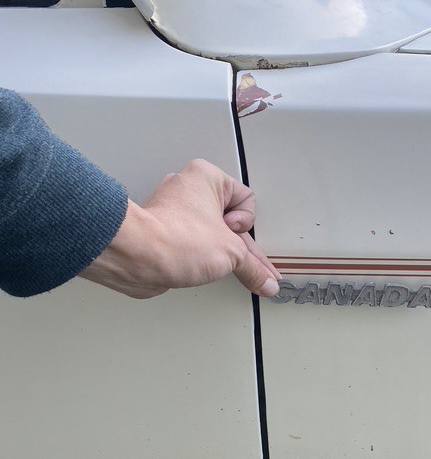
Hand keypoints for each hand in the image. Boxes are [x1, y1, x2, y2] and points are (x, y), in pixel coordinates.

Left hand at [80, 159, 279, 298]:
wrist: (136, 257)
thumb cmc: (175, 239)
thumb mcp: (231, 254)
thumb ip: (253, 268)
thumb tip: (266, 281)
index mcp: (207, 178)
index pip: (247, 200)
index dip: (246, 223)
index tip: (235, 236)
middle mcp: (188, 189)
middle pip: (229, 219)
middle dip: (240, 245)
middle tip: (250, 266)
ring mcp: (174, 211)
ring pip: (210, 232)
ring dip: (219, 251)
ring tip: (219, 264)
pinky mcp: (163, 231)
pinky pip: (192, 243)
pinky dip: (201, 257)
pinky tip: (205, 270)